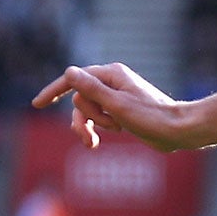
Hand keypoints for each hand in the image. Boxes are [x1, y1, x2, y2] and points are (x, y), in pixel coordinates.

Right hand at [31, 63, 191, 150]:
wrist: (179, 131)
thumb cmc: (152, 117)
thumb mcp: (117, 105)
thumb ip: (92, 89)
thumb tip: (69, 72)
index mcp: (110, 74)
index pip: (73, 78)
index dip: (53, 91)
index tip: (37, 105)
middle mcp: (112, 82)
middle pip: (80, 98)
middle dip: (83, 118)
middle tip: (90, 137)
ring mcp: (116, 96)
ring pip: (87, 110)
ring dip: (90, 126)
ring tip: (94, 143)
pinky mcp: (121, 110)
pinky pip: (98, 118)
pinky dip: (96, 129)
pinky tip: (95, 143)